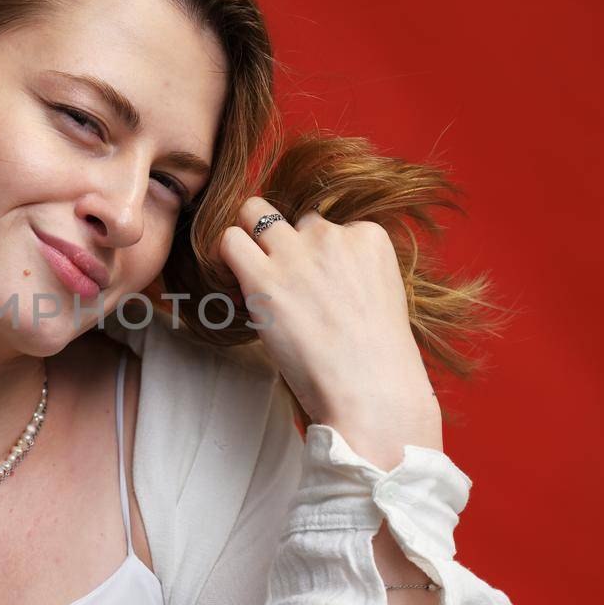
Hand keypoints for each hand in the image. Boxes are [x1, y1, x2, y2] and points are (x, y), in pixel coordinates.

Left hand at [217, 197, 441, 467]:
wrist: (372, 391)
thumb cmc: (375, 359)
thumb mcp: (377, 295)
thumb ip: (347, 270)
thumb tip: (305, 270)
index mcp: (368, 236)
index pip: (328, 226)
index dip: (315, 256)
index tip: (316, 289)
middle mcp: (332, 234)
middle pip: (292, 217)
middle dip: (282, 238)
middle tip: (278, 275)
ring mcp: (296, 253)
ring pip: (254, 213)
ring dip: (251, 241)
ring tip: (254, 278)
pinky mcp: (263, 278)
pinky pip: (230, 241)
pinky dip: (226, 257)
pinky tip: (235, 285)